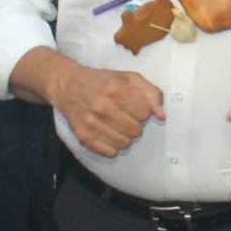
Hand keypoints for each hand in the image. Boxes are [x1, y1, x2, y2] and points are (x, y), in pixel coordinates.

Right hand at [47, 62, 164, 157]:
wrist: (68, 86)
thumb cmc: (103, 81)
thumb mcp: (128, 78)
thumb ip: (150, 93)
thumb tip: (161, 115)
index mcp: (115, 89)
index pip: (145, 112)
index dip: (143, 110)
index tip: (135, 106)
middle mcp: (102, 107)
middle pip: (136, 130)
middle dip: (135, 124)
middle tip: (126, 115)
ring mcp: (91, 123)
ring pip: (124, 143)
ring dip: (125, 136)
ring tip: (117, 124)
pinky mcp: (83, 136)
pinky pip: (109, 152)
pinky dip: (113, 146)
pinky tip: (109, 133)